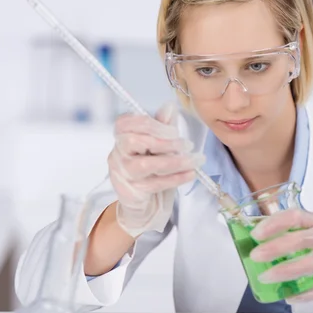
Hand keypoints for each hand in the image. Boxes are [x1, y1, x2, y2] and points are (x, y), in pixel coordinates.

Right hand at [108, 102, 204, 237]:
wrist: (146, 205)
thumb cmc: (153, 172)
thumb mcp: (160, 147)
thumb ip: (163, 127)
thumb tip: (169, 106)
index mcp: (122, 137)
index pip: (126, 122)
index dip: (152, 124)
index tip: (174, 130)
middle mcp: (117, 154)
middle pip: (133, 140)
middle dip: (164, 142)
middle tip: (188, 145)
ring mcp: (122, 174)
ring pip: (146, 164)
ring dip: (175, 161)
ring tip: (195, 160)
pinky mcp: (131, 192)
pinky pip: (154, 183)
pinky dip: (176, 178)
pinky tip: (190, 173)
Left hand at [249, 209, 312, 301]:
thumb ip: (304, 227)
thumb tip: (267, 236)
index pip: (295, 217)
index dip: (274, 223)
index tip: (256, 232)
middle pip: (299, 240)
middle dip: (274, 248)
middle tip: (256, 256)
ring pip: (309, 264)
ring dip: (285, 271)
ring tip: (267, 277)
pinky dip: (305, 294)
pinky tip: (290, 296)